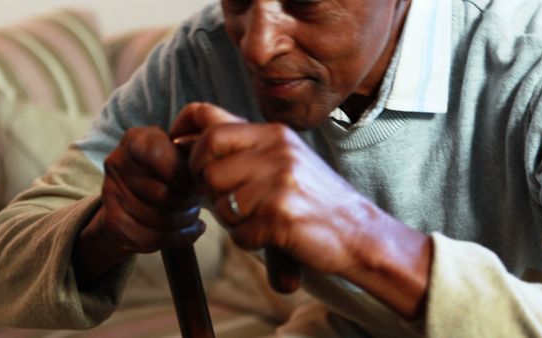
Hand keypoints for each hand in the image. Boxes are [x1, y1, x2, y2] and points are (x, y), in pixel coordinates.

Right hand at [74, 125, 203, 286]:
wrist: (134, 193)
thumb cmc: (168, 168)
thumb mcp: (178, 152)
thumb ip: (192, 155)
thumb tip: (208, 170)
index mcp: (136, 139)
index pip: (158, 155)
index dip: (183, 174)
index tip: (198, 183)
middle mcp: (117, 162)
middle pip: (161, 193)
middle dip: (188, 202)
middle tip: (197, 201)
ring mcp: (111, 193)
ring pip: (157, 218)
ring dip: (184, 221)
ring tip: (192, 215)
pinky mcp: (112, 222)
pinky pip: (150, 238)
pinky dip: (178, 237)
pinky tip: (190, 230)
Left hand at [180, 102, 431, 318]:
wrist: (360, 233)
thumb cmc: (316, 199)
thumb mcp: (286, 158)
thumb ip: (246, 147)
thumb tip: (186, 142)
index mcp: (273, 133)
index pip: (208, 121)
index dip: (184, 138)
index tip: (180, 156)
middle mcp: (276, 150)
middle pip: (206, 163)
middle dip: (206, 185)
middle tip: (226, 198)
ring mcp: (280, 181)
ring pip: (220, 202)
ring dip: (233, 220)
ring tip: (261, 219)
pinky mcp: (281, 215)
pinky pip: (240, 234)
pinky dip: (251, 241)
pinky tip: (274, 236)